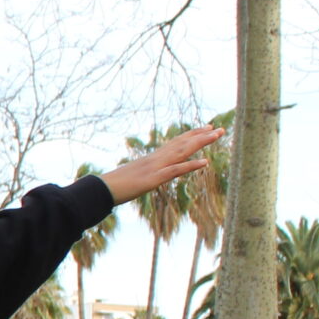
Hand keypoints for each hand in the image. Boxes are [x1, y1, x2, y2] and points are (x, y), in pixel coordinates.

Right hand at [100, 124, 223, 204]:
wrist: (100, 190)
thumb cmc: (112, 186)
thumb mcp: (132, 179)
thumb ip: (142, 175)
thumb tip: (145, 177)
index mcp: (151, 159)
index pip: (175, 144)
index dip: (191, 135)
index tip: (205, 128)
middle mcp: (155, 159)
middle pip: (182, 144)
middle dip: (201, 136)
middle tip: (219, 128)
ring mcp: (155, 168)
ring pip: (181, 152)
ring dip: (200, 143)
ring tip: (216, 136)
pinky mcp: (153, 179)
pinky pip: (175, 171)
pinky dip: (190, 165)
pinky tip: (205, 162)